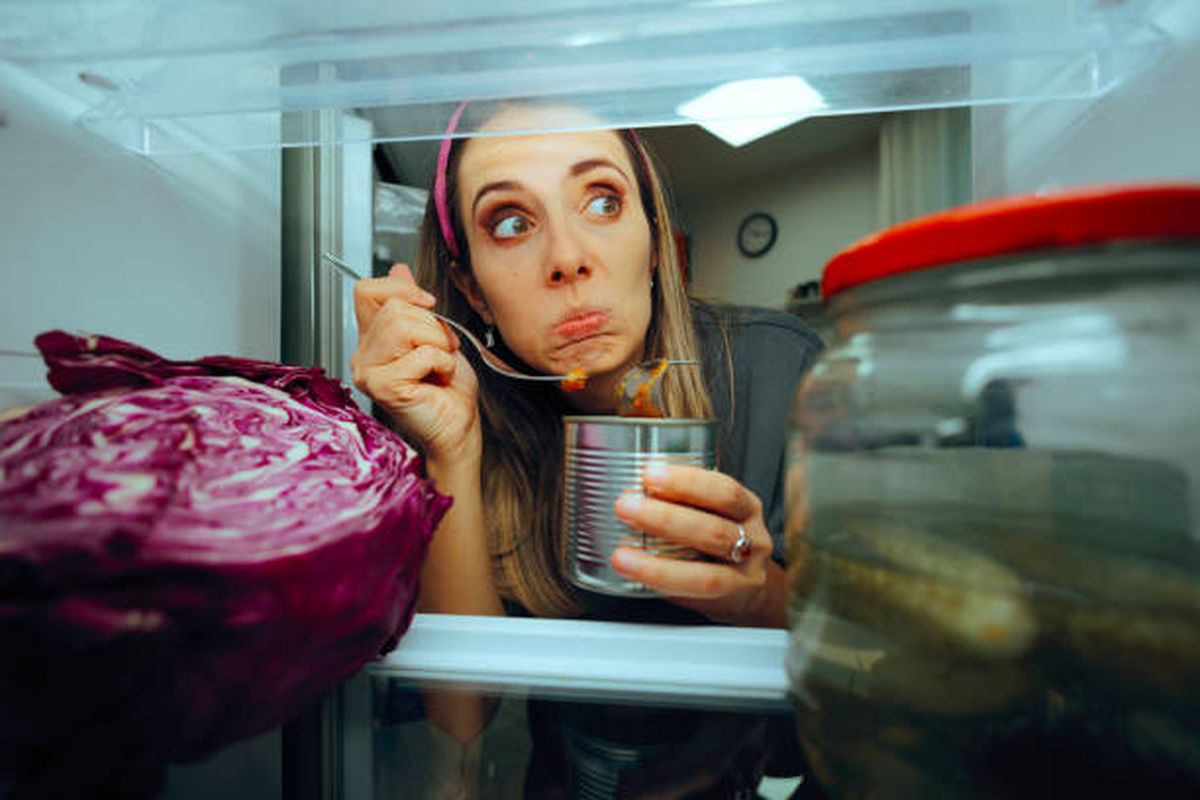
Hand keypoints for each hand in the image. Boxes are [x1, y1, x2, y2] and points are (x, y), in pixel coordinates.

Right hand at [350, 264, 480, 464]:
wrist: (459, 427)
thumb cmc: (449, 390)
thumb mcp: (435, 335)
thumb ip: (413, 305)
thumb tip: (400, 270)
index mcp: (373, 338)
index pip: (366, 291)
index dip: (400, 288)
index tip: (428, 304)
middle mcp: (363, 355)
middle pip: (394, 308)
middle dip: (432, 326)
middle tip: (441, 350)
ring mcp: (368, 371)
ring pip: (404, 326)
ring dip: (437, 344)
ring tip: (439, 364)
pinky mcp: (382, 386)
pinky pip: (420, 354)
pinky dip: (442, 363)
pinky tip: (438, 379)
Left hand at [611, 464, 779, 625]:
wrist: (746, 586)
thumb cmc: (718, 543)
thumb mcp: (711, 512)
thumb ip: (680, 502)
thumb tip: (628, 489)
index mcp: (746, 507)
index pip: (724, 491)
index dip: (687, 482)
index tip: (650, 475)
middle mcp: (753, 539)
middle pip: (713, 530)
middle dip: (665, 519)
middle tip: (625, 508)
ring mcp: (745, 573)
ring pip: (707, 571)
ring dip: (658, 564)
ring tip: (622, 555)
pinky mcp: (732, 597)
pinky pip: (697, 592)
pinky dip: (663, 582)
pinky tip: (637, 574)